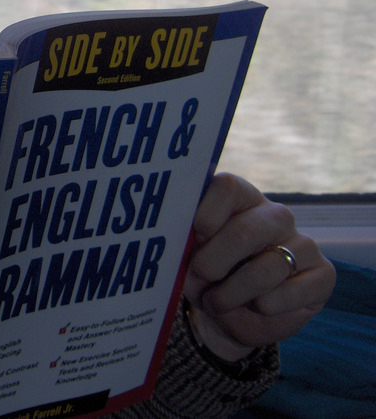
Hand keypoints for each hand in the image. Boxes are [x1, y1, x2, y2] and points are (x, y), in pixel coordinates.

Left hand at [182, 172, 335, 361]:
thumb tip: (180, 241)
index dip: (208, 210)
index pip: (228, 187)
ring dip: (232, 293)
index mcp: (240, 199)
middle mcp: (274, 215)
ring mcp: (303, 243)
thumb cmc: (206, 277)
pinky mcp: (323, 274)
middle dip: (213, 262)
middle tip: (197, 277)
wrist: (230, 316)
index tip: (194, 233)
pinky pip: (293, 291)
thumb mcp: (189, 258)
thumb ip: (186, 243)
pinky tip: (255, 307)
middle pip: (245, 230)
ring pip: (267, 267)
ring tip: (215, 303)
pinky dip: (265, 306)